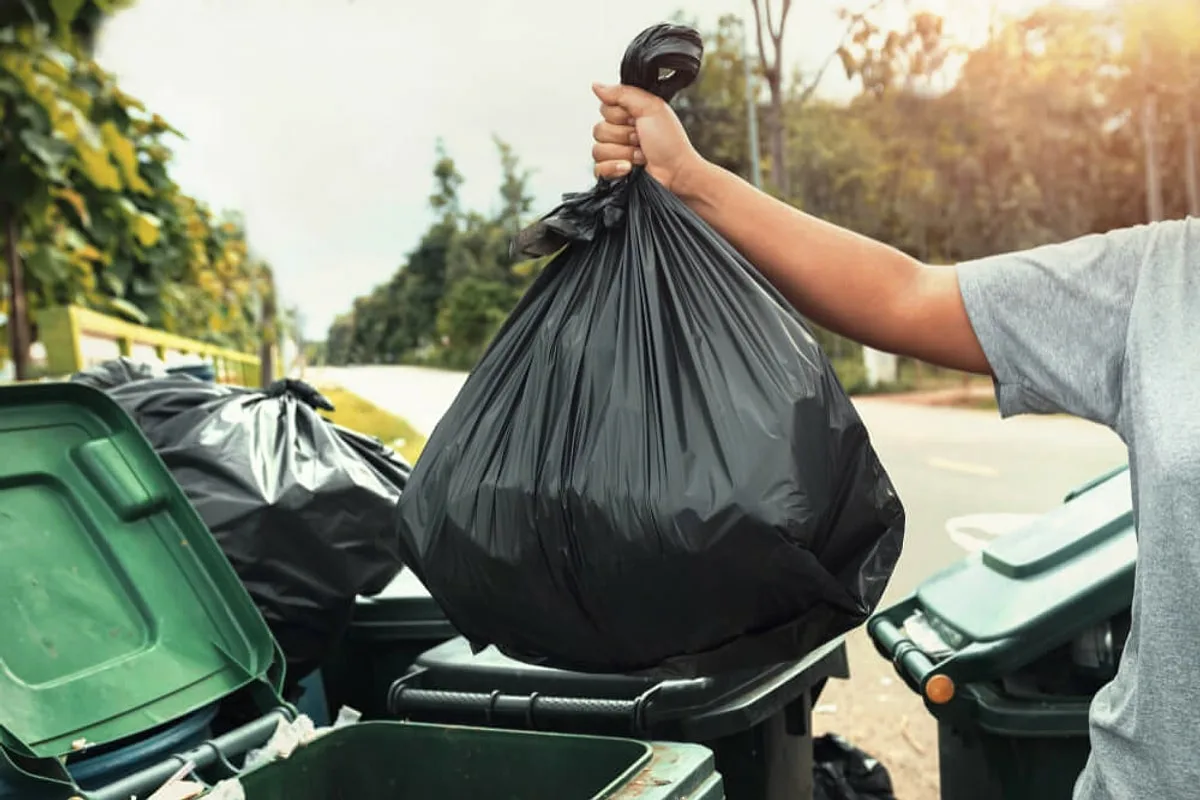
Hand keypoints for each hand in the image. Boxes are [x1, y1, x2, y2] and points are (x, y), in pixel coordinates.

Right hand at [590, 83, 705, 196]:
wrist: (677, 173)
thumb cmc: (671, 143)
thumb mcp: (651, 107)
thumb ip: (622, 93)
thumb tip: (597, 86)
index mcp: (628, 115)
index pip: (604, 109)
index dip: (620, 116)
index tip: (637, 121)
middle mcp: (619, 133)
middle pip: (599, 129)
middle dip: (624, 136)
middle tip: (641, 139)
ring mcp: (615, 154)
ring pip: (598, 150)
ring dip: (624, 153)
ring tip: (641, 155)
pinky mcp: (612, 173)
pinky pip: (598, 168)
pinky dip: (615, 168)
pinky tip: (629, 168)